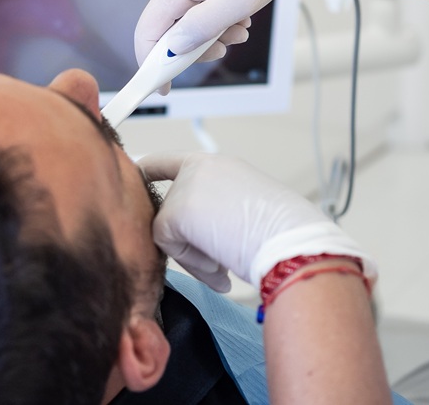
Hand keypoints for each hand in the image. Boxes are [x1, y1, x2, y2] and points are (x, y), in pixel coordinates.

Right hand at [134, 0, 327, 69]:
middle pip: (167, 28)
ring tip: (242, 27)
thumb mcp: (236, 2)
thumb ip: (201, 28)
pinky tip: (239, 14)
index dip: (151, 64)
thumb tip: (172, 49)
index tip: (163, 87)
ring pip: (185, 19)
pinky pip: (196, 7)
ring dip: (212, 33)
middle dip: (195, 46)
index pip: (148, 31)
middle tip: (226, 49)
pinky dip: (216, 19)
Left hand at [139, 152, 375, 292]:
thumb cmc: (283, 234)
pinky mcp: (176, 210)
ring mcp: (187, 186)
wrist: (292, 241)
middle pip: (170, 209)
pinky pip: (168, 245)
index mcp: (221, 167)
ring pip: (169, 230)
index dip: (153, 168)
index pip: (175, 162)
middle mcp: (201, 168)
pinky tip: (220, 266)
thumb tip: (192, 239)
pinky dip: (192, 262)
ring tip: (227, 261)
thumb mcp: (246, 212)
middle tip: (221, 259)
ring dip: (196, 255)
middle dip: (190, 241)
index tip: (137, 168)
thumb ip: (214, 213)